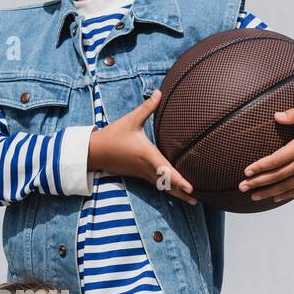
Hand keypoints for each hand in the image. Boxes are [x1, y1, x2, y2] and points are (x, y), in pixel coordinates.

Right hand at [87, 89, 197, 204]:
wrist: (95, 152)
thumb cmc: (113, 135)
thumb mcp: (131, 119)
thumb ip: (148, 107)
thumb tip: (160, 92)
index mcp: (147, 154)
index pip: (165, 170)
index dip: (178, 180)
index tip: (191, 189)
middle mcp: (146, 168)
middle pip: (167, 184)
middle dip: (181, 193)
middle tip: (197, 202)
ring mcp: (142, 174)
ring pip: (162, 187)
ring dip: (176, 194)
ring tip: (192, 201)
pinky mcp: (139, 175)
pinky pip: (156, 184)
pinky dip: (167, 189)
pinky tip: (176, 192)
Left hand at [239, 108, 293, 203]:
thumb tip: (275, 115)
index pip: (275, 160)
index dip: (260, 167)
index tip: (246, 171)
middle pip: (276, 176)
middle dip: (257, 182)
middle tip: (241, 187)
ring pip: (285, 187)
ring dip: (267, 192)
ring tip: (252, 196)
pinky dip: (285, 195)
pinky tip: (273, 198)